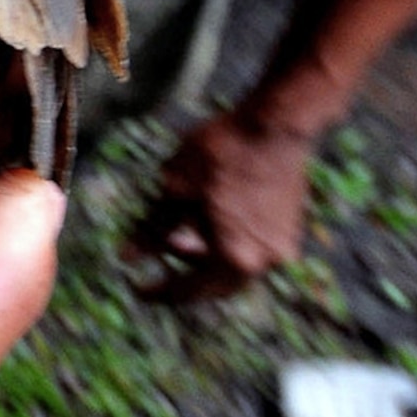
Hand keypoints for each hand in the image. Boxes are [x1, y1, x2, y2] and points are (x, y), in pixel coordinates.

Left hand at [131, 110, 316, 302]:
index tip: (138, 289)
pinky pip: (251, 249)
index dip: (160, 291)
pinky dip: (226, 241)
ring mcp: (282, 247)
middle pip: (216, 284)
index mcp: (235, 258)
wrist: (276, 124)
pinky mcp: (290, 229)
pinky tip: (207, 217)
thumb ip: (152, 230)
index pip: (190, 291)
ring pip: (234, 264)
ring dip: (205, 254)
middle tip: (159, 257)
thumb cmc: (223, 153)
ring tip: (179, 229)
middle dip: (185, 274)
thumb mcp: (176, 190)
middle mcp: (265, 263)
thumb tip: (126, 257)